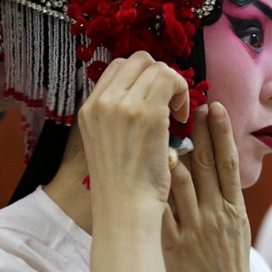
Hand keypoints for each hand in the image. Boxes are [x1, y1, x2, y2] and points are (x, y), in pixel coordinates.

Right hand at [78, 52, 189, 271]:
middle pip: (138, 60)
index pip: (118, 67)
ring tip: (177, 114)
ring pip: (157, 66)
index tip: (155, 101)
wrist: (124, 210)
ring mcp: (122, 105)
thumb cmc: (122, 185)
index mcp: (89, 108)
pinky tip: (181, 119)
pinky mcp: (147, 114)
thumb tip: (141, 97)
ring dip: (174, 85)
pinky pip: (171, 79)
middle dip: (160, 75)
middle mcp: (101, 102)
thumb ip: (116, 117)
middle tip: (170, 104)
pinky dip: (182, 93)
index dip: (143, 78)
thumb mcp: (106, 143)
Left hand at [162, 103, 256, 271]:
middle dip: (198, 131)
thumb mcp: (235, 225)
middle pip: (205, 164)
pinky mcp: (175, 244)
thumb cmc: (229, 262)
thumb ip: (222, 196)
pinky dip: (154, 189)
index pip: (227, 162)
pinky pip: (162, 210)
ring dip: (171, 152)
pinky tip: (145, 167)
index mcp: (233, 208)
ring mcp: (194, 228)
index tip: (214, 107)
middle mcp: (215, 213)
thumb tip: (206, 161)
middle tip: (189, 102)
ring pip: (180, 182)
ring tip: (161, 125)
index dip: (221, 133)